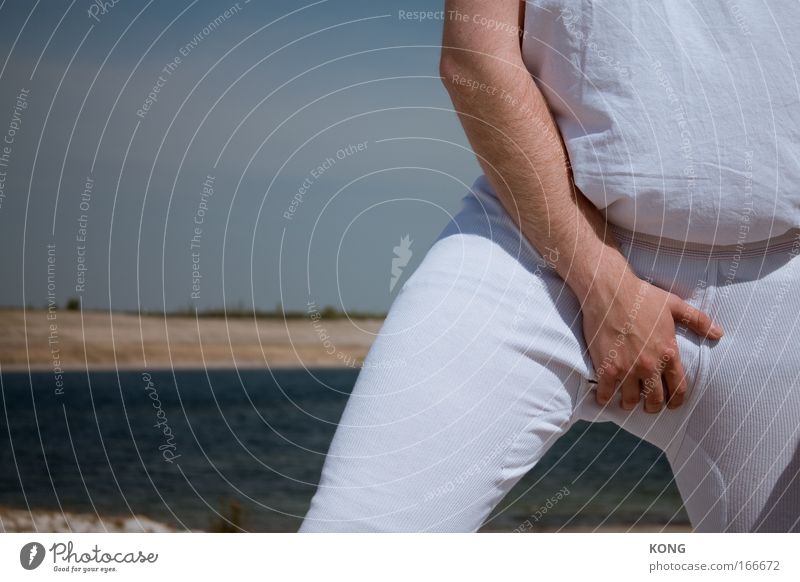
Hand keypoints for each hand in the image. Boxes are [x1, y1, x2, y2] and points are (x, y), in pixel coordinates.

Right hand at [580, 259, 723, 412]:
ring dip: (630, 404)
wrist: (610, 291)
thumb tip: (719, 333)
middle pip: (655, 399)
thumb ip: (698, 321)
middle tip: (649, 406)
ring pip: (631, 400)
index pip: (678, 388)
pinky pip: (606, 393)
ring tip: (627, 402)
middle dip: (653, 407)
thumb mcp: (674, 305)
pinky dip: (605, 398)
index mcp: (668, 352)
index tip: (671, 404)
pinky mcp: (606, 367)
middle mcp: (649, 365)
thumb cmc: (642, 296)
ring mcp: (626, 368)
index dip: (676, 401)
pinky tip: (605, 397)